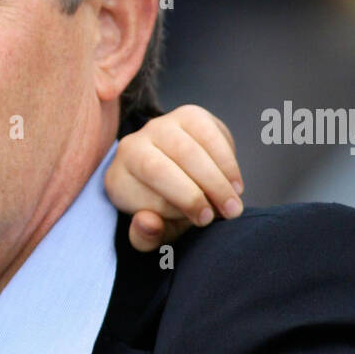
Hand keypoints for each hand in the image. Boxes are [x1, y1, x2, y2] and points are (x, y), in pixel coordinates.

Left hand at [105, 105, 243, 250]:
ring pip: (198, 144)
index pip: (154, 173)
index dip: (185, 196)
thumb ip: (144, 236)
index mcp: (119, 175)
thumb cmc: (159, 215)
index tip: (205, 219)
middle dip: (209, 185)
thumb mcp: (151, 233)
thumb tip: (147, 222)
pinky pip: (213, 133)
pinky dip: (228, 161)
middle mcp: (134, 144)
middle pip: (180, 154)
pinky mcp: (189, 116)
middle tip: (229, 211)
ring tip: (235, 201)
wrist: (171, 190)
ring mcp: (161, 126)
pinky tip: (234, 184)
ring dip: (222, 174)